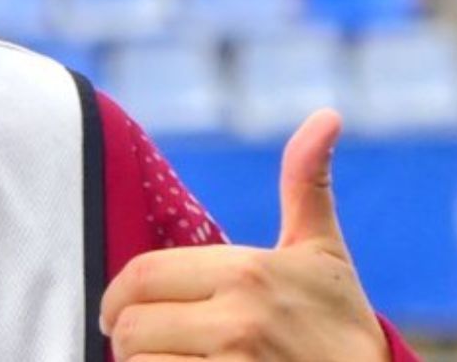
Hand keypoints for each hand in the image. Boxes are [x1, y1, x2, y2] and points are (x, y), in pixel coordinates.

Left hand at [99, 109, 389, 361]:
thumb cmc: (340, 324)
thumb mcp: (322, 253)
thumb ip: (307, 185)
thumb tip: (326, 116)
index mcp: (247, 272)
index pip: (142, 275)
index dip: (117, 296)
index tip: (116, 311)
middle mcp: (239, 319)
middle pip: (132, 324)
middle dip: (128, 335)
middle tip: (145, 343)